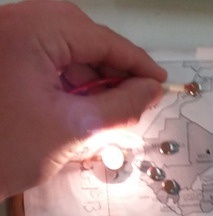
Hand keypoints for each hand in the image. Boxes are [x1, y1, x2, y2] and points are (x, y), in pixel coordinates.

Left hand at [0, 1, 166, 199]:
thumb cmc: (6, 153)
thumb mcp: (76, 129)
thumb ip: (121, 106)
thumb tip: (150, 91)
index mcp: (28, 32)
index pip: (97, 37)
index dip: (134, 61)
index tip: (158, 81)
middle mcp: (11, 24)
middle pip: (79, 34)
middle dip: (110, 66)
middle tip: (137, 93)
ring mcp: (2, 39)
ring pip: (62, 45)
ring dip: (90, 74)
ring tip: (110, 107)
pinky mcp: (0, 58)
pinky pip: (43, 56)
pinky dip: (67, 78)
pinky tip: (83, 105)